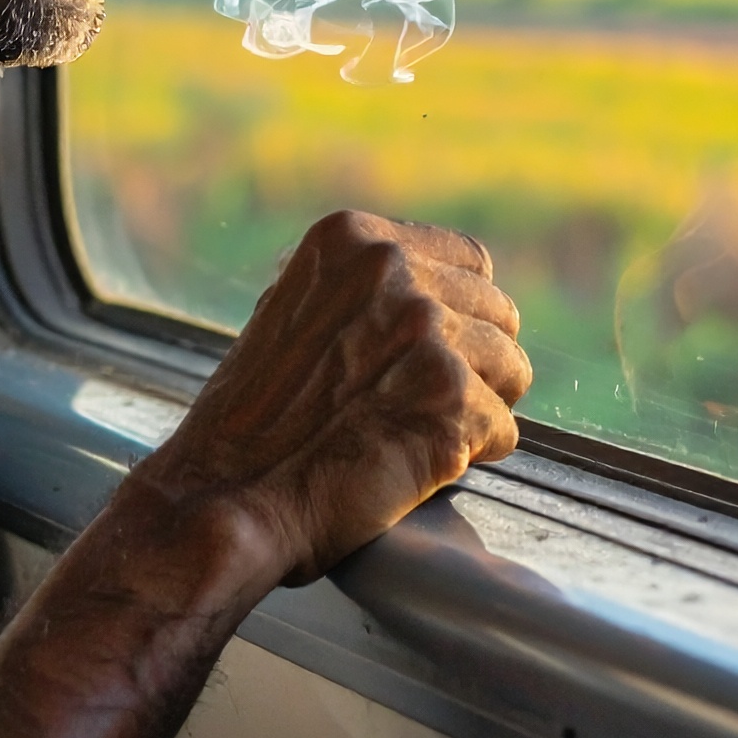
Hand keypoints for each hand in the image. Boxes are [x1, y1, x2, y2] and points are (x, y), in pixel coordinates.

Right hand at [128, 210, 532, 587]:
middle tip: (428, 405)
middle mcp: (394, 271)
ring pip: (512, 369)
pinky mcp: (451, 399)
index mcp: (354, 240)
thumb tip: (424, 286)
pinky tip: (418, 467)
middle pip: (499, 312)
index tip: (439, 353)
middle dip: (477, 362)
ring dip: (479, 410)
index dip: (463, 313)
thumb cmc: (253, 422)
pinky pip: (505, 431)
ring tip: (420, 435)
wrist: (225, 497)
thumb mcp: (293, 312)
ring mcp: (427, 332)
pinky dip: (471, 458)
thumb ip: (359, 290)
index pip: (469, 260)